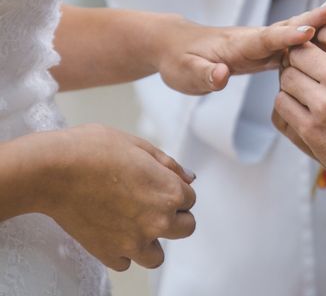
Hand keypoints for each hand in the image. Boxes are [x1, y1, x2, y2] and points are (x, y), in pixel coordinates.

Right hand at [32, 125, 195, 270]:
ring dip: (151, 241)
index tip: (156, 183)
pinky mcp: (108, 253)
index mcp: (169, 192)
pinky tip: (112, 232)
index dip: (175, 188)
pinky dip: (121, 252)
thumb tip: (189, 177)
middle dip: (174, 216)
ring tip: (134, 223)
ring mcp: (133, 241)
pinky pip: (126, 263)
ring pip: (157, 256)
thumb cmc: (93, 150)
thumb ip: (169, 164)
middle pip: (185, 228)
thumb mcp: (138, 145)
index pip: (190, 198)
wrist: (51, 170)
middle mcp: (158, 221)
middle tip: (151, 203)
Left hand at [150, 0, 325, 94]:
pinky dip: (321, 42)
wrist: (175, 45)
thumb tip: (222, 75)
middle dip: (317, 21)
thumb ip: (204, 75)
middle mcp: (255, 39)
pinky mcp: (267, 52)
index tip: (311, 31)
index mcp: (238, 44)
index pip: (265, 38)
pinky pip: (298, 46)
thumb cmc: (179, 60)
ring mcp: (263, 44)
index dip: (287, 36)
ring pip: (300, 34)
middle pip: (290, 28)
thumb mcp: (185, 73)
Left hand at [273, 20, 325, 185]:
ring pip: (287, 76)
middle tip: (305, 64)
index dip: (321, 35)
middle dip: (301, 56)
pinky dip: (287, 102)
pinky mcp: (311, 128)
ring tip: (303, 87)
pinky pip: (282, 103)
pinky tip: (299, 105)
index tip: (320, 43)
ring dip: (293, 80)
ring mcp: (324, 103)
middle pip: (300, 51)